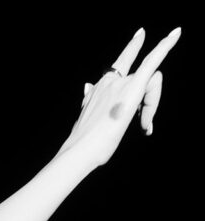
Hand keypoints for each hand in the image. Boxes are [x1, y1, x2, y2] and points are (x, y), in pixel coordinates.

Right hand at [63, 27, 180, 165]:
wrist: (80, 150)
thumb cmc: (84, 143)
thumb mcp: (87, 116)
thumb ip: (89, 99)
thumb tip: (87, 86)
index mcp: (99, 87)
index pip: (119, 67)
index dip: (131, 48)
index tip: (141, 34)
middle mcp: (110, 81)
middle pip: (141, 77)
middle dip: (149, 102)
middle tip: (145, 126)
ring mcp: (120, 83)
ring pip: (150, 82)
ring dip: (152, 105)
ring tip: (144, 128)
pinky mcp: (133, 88)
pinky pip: (152, 61)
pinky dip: (165, 46)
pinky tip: (176, 33)